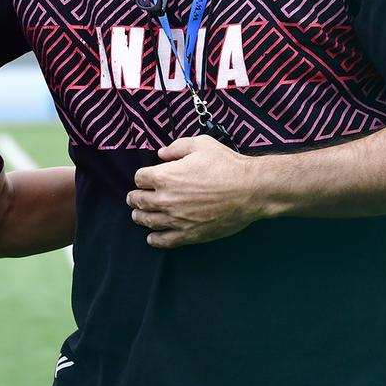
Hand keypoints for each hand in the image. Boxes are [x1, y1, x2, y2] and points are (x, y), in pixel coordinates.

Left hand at [128, 135, 272, 248]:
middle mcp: (165, 199)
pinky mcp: (188, 234)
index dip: (142, 177)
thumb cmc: (226, 164)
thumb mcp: (200, 144)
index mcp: (164, 176)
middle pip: (139, 200)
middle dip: (135, 198)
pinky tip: (152, 237)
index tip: (145, 178)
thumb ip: (176, 147)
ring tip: (139, 216)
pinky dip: (155, 239)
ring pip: (148, 221)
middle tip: (135, 198)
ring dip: (140, 217)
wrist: (249, 190)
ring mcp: (176, 219)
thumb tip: (161, 153)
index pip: (139, 178)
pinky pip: (164, 240)